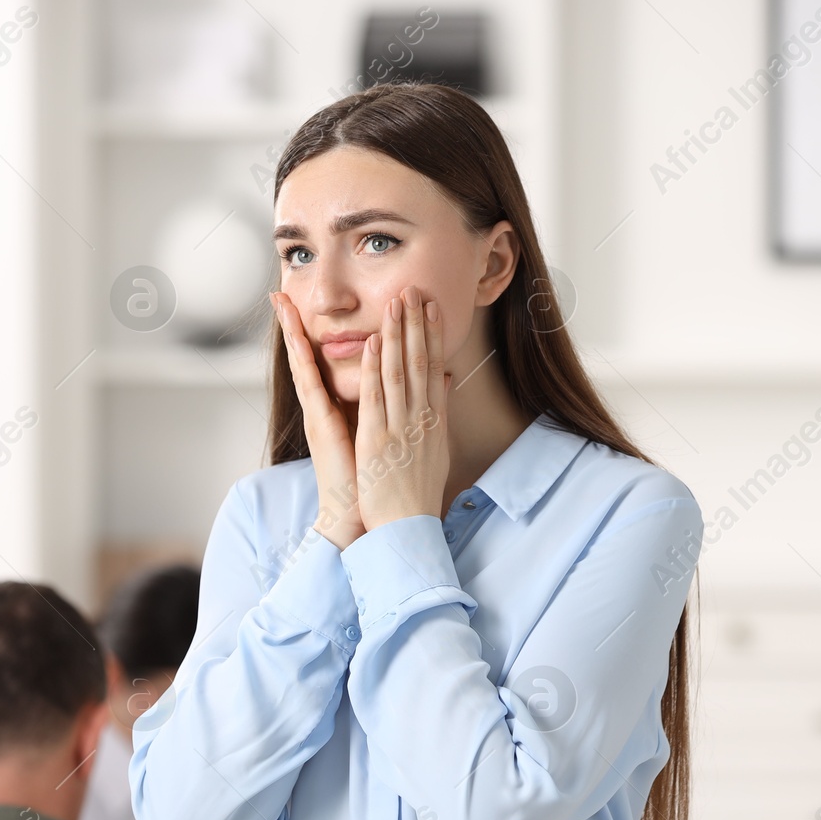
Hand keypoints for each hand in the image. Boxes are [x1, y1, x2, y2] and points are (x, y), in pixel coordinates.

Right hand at [272, 290, 365, 549]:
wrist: (357, 516)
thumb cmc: (369, 478)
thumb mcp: (376, 433)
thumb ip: (386, 405)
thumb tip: (409, 381)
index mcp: (334, 406)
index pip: (320, 360)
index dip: (311, 331)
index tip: (301, 303)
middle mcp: (320, 408)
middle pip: (303, 357)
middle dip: (291, 324)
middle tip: (278, 292)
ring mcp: (317, 417)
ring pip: (303, 367)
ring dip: (294, 333)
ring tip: (281, 303)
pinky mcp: (322, 430)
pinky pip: (316, 391)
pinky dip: (315, 365)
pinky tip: (312, 342)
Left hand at [355, 286, 450, 531]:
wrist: (405, 529)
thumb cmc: (416, 496)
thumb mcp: (435, 454)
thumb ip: (437, 418)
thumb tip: (445, 387)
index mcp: (435, 423)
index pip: (436, 369)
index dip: (434, 336)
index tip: (432, 308)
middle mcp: (422, 420)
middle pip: (421, 363)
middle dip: (417, 324)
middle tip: (414, 290)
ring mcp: (401, 428)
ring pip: (401, 373)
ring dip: (398, 335)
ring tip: (396, 303)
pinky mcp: (378, 440)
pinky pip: (377, 398)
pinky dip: (376, 369)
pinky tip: (375, 343)